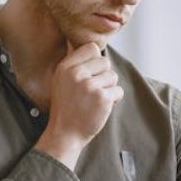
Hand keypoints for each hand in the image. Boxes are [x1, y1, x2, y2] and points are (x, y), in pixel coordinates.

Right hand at [34, 41, 122, 168]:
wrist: (65, 134)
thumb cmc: (67, 107)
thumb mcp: (61, 80)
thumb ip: (74, 63)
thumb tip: (92, 47)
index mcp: (65, 67)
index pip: (91, 48)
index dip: (95, 61)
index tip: (90, 75)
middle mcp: (76, 74)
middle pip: (105, 62)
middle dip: (103, 76)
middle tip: (93, 91)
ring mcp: (89, 86)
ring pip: (113, 76)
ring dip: (109, 89)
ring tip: (95, 100)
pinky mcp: (102, 98)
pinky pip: (118, 91)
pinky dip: (114, 100)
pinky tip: (102, 107)